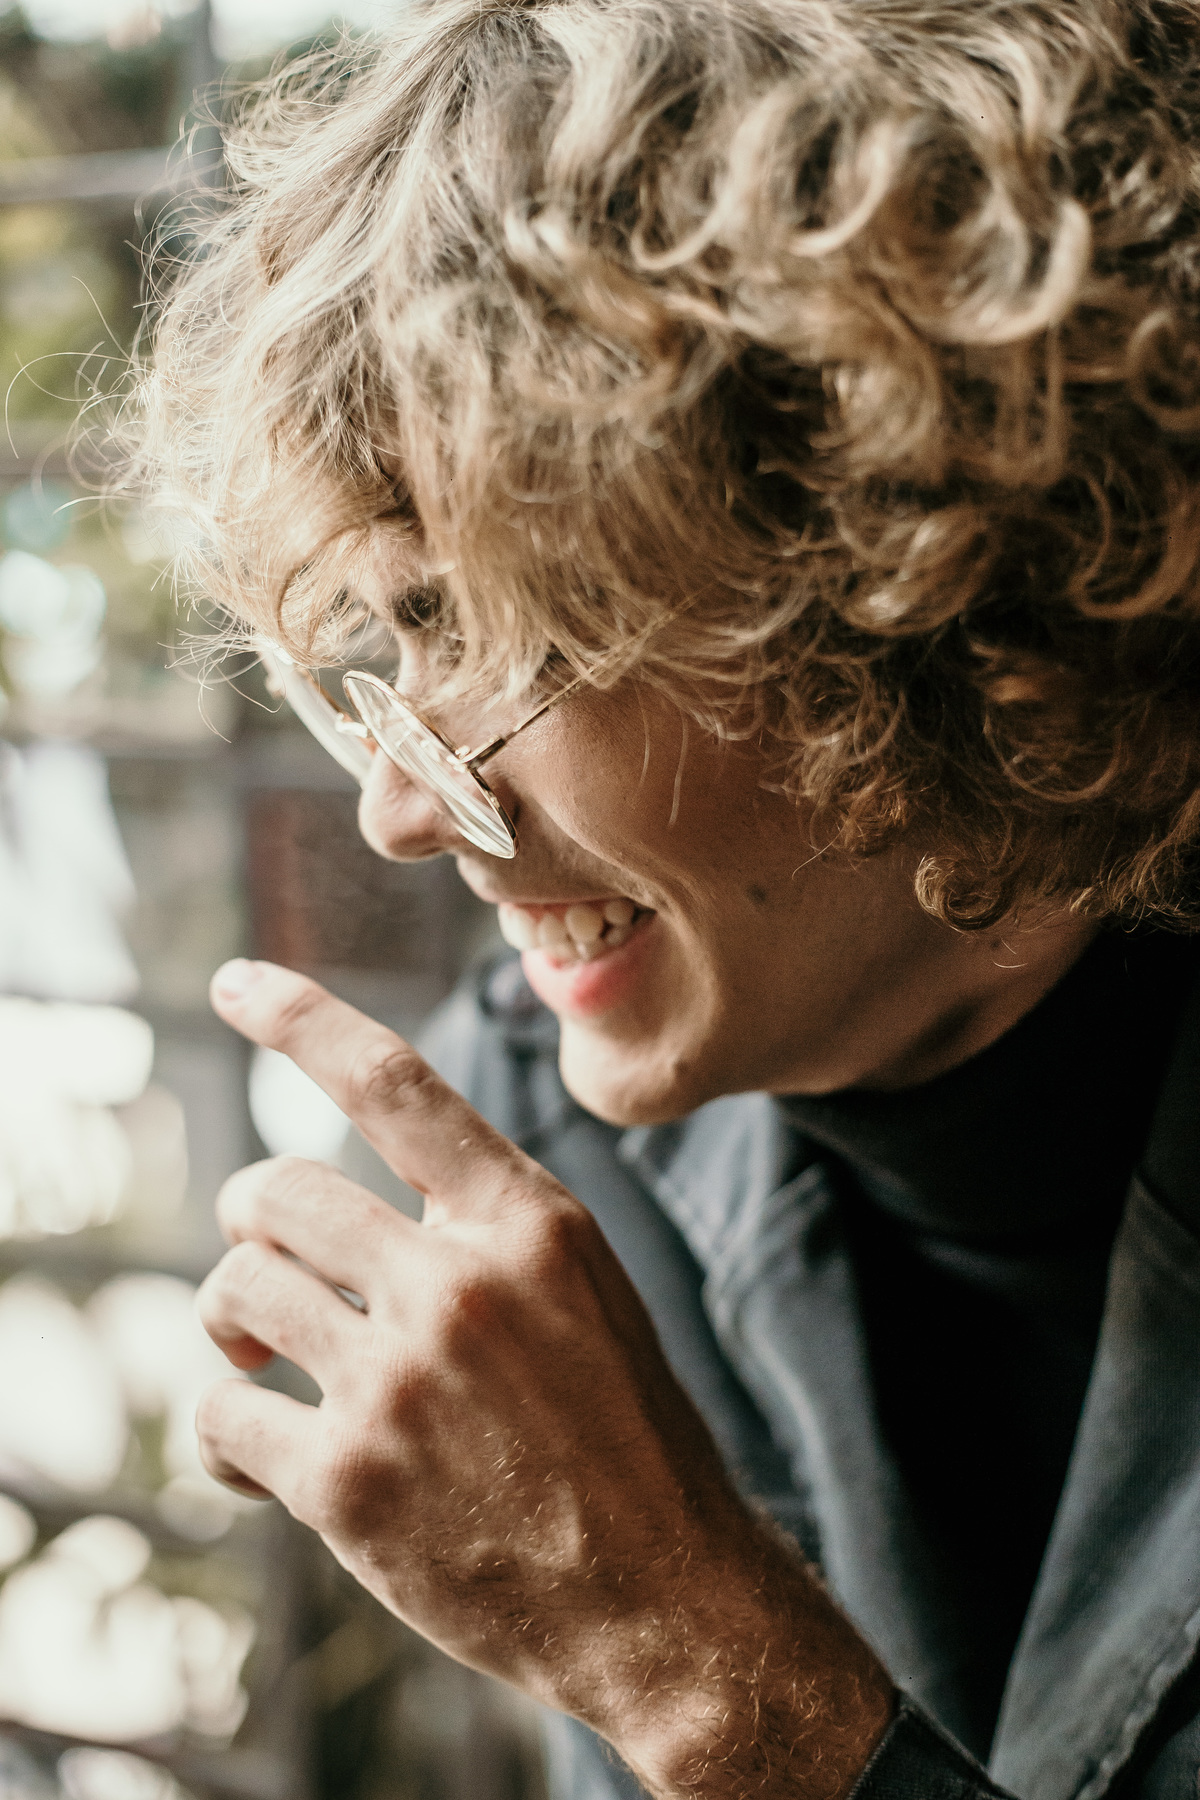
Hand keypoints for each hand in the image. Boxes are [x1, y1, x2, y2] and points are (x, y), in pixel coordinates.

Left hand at [196, 960, 892, 1797]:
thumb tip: (351, 1208)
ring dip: (234, 1320)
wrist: (667, 1601)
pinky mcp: (349, 1480)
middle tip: (266, 1264)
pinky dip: (225, 1429)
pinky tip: (259, 1454)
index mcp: (529, 1223)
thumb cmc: (622, 1441)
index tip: (234, 980)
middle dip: (250, 1219)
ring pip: (237, 1289)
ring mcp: (401, 1380)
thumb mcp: (585, 1295)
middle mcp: (460, 1283)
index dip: (301, 1018)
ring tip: (265, 1357)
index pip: (393, 1084)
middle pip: (276, 1191)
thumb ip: (482, 1234)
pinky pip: (222, 1411)